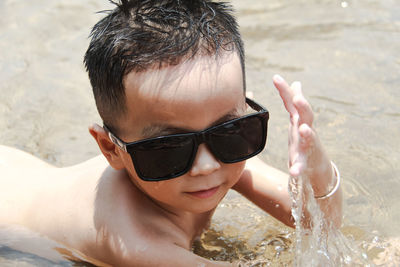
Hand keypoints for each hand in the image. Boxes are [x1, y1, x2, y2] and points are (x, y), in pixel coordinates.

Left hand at [272, 74, 332, 195]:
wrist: (317, 167)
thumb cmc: (304, 140)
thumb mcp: (298, 120)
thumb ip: (294, 103)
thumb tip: (296, 83)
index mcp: (299, 119)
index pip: (292, 102)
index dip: (285, 90)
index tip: (275, 77)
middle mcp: (305, 130)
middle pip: (306, 116)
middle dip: (303, 106)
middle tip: (298, 98)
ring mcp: (307, 146)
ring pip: (309, 139)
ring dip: (307, 134)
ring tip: (303, 128)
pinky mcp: (306, 163)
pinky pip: (302, 166)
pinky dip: (298, 168)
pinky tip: (293, 171)